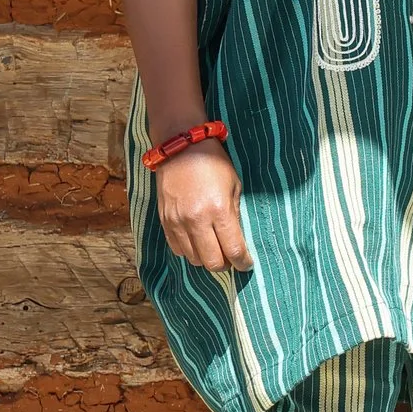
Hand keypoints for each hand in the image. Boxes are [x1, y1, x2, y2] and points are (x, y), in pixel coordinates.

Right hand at [153, 140, 251, 276]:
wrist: (180, 147)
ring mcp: (178, 222)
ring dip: (206, 258)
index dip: (243, 262)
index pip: (233, 250)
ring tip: (213, 248)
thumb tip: (236, 240)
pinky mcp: (165, 221)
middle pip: (212, 262)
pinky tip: (197, 241)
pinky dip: (189, 251)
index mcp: (219, 210)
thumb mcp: (234, 186)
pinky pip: (177, 249)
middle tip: (230, 257)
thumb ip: (235, 215)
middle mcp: (197, 220)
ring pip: (194, 259)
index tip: (247, 263)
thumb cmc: (213, 163)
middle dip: (225, 264)